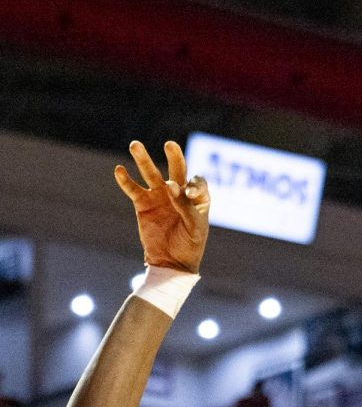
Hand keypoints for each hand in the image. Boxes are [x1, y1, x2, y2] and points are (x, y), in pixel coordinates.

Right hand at [114, 140, 209, 272]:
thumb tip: (170, 185)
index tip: (187, 192)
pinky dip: (126, 180)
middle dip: (174, 157)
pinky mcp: (143, 204)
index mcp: (198, 198)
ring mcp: (160, 196)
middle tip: (170, 144)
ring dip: (143, 160)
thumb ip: (185, 206)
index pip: (197, 182)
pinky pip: (133, 189)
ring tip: (135, 145)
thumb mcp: (194, 227)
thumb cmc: (190, 245)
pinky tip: (119, 170)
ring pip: (151, 174)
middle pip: (177, 169)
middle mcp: (179, 193)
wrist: (171, 262)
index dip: (194, 184)